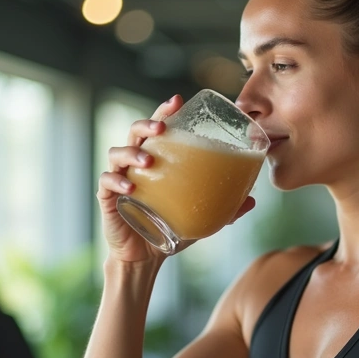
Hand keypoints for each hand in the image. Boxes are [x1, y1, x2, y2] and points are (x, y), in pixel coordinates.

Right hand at [96, 94, 257, 262]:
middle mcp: (135, 164)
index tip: (178, 100)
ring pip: (117, 153)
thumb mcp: (199, 215)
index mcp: (156, 160)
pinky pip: (106, 182)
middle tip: (162, 127)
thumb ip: (224, 207)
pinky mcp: (107, 198)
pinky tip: (129, 187)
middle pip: (135, 132)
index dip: (165, 111)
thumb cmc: (169, 229)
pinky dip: (117, 181)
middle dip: (147, 124)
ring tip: (148, 162)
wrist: (146, 257)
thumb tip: (253, 201)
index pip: (158, 128)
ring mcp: (119, 178)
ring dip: (132, 153)